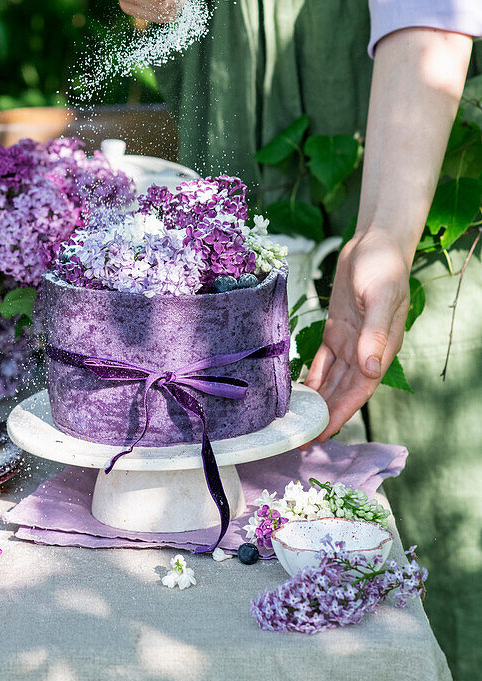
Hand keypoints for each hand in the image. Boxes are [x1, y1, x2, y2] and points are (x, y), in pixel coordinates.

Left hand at [304, 229, 410, 440]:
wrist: (374, 242)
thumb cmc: (383, 266)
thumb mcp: (379, 297)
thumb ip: (374, 333)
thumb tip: (370, 369)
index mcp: (380, 348)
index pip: (360, 390)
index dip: (341, 413)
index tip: (322, 433)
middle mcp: (366, 351)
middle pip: (343, 391)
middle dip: (325, 416)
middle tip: (302, 439)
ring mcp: (351, 341)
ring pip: (332, 380)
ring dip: (317, 401)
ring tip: (298, 423)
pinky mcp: (336, 329)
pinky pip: (323, 360)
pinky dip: (312, 377)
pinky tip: (298, 392)